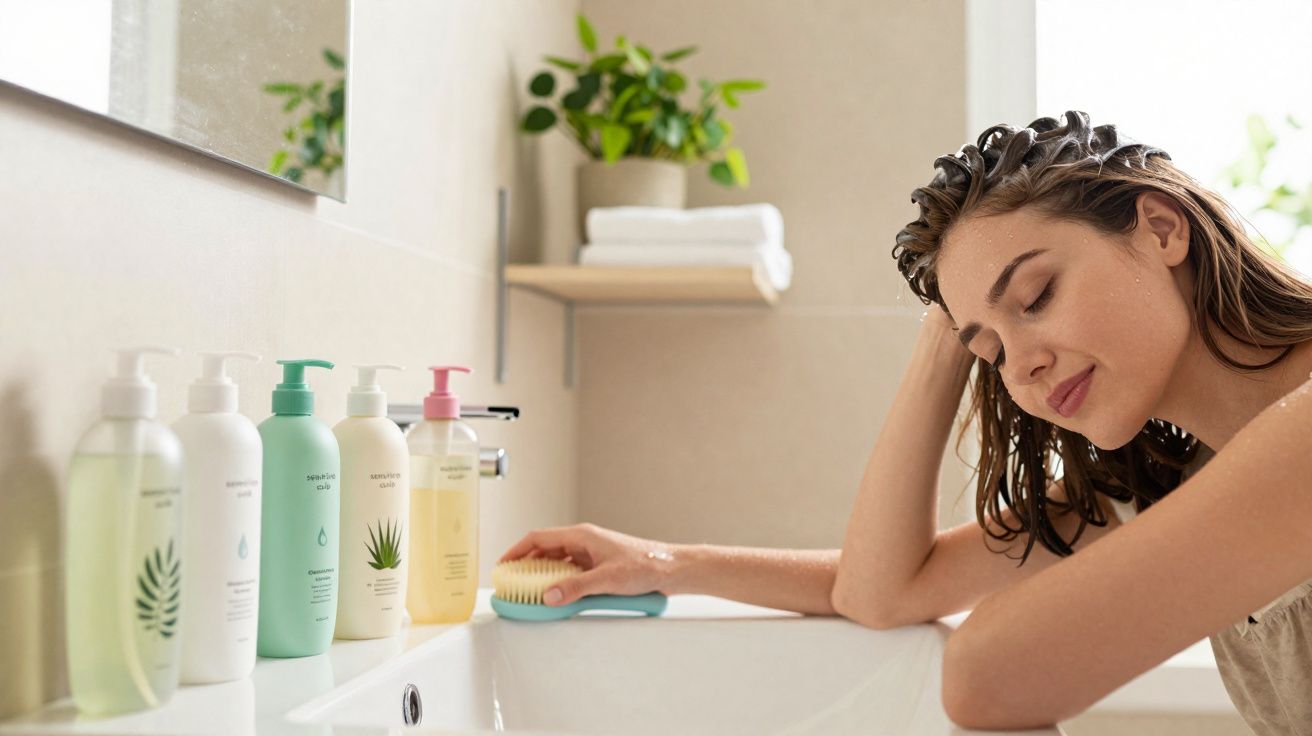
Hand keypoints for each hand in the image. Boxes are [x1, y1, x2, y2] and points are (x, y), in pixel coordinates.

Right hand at [497, 522, 678, 605]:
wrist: (671, 569)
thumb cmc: (646, 565)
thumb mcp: (607, 579)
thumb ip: (576, 588)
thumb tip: (549, 596)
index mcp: (582, 536)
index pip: (539, 538)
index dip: (517, 550)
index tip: (503, 564)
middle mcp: (584, 542)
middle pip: (546, 550)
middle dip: (526, 565)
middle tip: (512, 582)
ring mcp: (591, 554)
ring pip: (558, 562)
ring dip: (543, 575)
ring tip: (530, 591)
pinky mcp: (599, 566)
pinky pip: (571, 572)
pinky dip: (560, 582)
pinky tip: (558, 596)